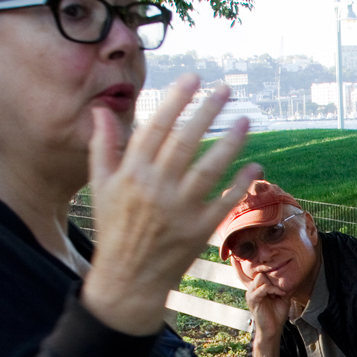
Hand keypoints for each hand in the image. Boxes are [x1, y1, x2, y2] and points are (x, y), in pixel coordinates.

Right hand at [81, 73, 259, 335]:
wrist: (128, 278)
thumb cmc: (114, 227)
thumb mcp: (101, 185)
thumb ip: (103, 145)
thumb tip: (101, 109)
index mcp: (131, 172)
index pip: (157, 127)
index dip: (176, 100)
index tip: (193, 78)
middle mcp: (156, 188)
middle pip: (186, 141)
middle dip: (207, 111)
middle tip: (226, 89)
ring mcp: (179, 210)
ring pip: (209, 168)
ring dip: (230, 143)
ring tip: (245, 121)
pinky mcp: (199, 230)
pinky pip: (224, 201)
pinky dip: (240, 184)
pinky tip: (255, 166)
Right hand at [243, 275, 291, 356]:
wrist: (273, 329)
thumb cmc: (277, 314)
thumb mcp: (283, 298)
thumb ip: (284, 287)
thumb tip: (293, 276)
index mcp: (258, 288)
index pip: (261, 272)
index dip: (272, 274)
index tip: (283, 281)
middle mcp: (253, 289)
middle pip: (261, 272)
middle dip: (273, 278)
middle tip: (281, 289)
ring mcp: (251, 294)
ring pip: (260, 277)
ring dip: (273, 284)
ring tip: (280, 293)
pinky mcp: (252, 299)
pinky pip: (262, 288)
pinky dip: (273, 290)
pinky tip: (280, 295)